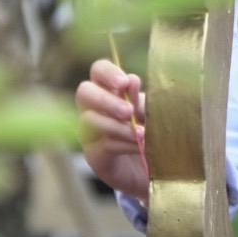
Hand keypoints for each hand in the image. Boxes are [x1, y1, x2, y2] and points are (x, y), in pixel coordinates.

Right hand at [77, 60, 148, 198]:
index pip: (98, 70)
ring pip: (91, 121)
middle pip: (84, 92)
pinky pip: (103, 144)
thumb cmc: (150, 130)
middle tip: (129, 111)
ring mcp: (89, 131)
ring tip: (142, 133)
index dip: (108, 73)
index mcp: (108, 89)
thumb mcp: (148, 112)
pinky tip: (140, 146)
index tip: (124, 82)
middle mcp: (93, 107)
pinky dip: (124, 144)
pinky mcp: (94, 154)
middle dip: (106, 101)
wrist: (153, 166)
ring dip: (118, 126)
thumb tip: (132, 80)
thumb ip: (138, 99)